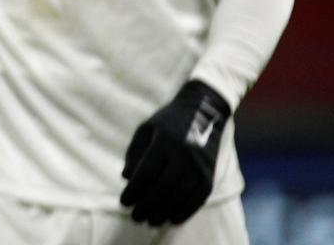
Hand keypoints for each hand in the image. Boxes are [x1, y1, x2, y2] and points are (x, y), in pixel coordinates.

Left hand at [120, 79, 231, 224]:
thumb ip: (134, 152)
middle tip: (135, 217)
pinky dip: (186, 211)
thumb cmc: (168, 121)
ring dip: (164, 211)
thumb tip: (126, 178)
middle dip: (147, 205)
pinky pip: (198, 197)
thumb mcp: (146, 129)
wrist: (204, 111)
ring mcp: (199, 165)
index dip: (134, 190)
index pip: (146, 172)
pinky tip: (173, 219)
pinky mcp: (210, 173)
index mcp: (163, 142)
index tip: (124, 202)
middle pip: (163, 187)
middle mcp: (183, 155)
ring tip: (151, 221)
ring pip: (180, 195)